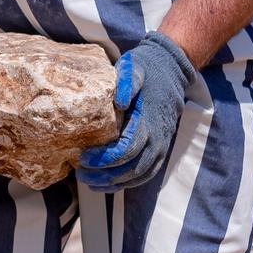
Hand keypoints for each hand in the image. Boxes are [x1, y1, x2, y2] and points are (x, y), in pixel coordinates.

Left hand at [77, 32, 196, 192]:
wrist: (171, 72)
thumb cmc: (147, 71)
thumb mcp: (134, 68)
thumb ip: (126, 83)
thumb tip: (117, 102)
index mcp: (148, 121)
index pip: (127, 149)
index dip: (105, 158)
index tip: (83, 158)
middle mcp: (157, 139)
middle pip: (131, 168)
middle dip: (105, 175)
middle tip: (81, 174)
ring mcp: (160, 146)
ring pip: (139, 175)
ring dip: (114, 183)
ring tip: (90, 182)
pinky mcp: (159, 149)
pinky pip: (145, 174)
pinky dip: (127, 183)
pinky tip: (108, 184)